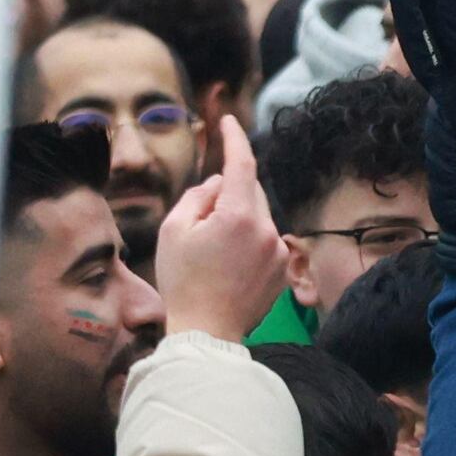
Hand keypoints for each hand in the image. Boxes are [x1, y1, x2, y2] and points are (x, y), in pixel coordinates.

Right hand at [152, 113, 284, 341]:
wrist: (206, 333)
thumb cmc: (183, 282)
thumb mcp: (173, 230)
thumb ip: (198, 196)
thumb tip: (220, 184)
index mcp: (238, 216)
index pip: (242, 163)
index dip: (235, 138)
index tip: (229, 122)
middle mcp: (266, 229)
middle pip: (249, 191)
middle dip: (228, 195)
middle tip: (201, 223)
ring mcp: (277, 251)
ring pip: (258, 216)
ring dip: (239, 220)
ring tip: (214, 254)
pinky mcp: (282, 270)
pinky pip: (266, 240)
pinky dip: (249, 241)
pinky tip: (229, 267)